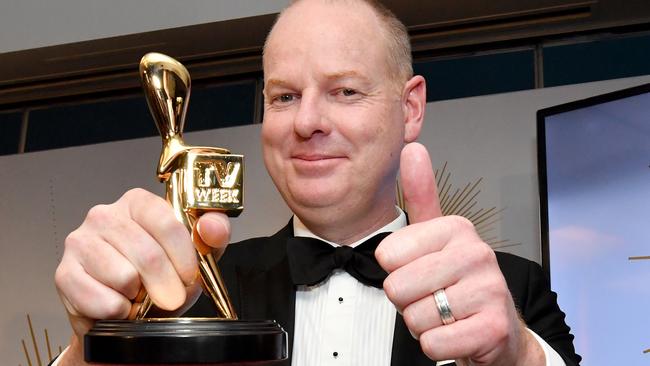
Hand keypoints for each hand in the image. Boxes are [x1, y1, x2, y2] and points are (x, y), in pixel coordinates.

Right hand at [54, 188, 230, 364]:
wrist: (127, 311)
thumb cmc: (162, 276)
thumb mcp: (197, 254)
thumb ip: (212, 235)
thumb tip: (212, 226)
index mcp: (138, 202)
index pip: (167, 223)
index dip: (183, 257)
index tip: (190, 278)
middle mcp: (105, 215)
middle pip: (147, 254)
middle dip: (166, 285)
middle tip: (170, 298)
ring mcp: (80, 242)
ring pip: (124, 277)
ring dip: (139, 298)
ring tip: (138, 295)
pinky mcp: (64, 273)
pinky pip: (101, 300)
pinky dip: (118, 312)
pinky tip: (119, 305)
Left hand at [375, 143, 543, 365]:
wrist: (498, 329)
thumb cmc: (458, 281)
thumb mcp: (437, 236)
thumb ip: (421, 195)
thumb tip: (413, 148)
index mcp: (457, 228)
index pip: (387, 255)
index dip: (396, 271)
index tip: (421, 271)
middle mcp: (476, 253)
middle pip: (397, 288)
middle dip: (407, 301)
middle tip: (434, 297)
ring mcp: (489, 290)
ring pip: (413, 317)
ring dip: (423, 324)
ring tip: (446, 314)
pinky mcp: (492, 328)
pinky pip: (432, 343)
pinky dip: (436, 346)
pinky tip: (456, 333)